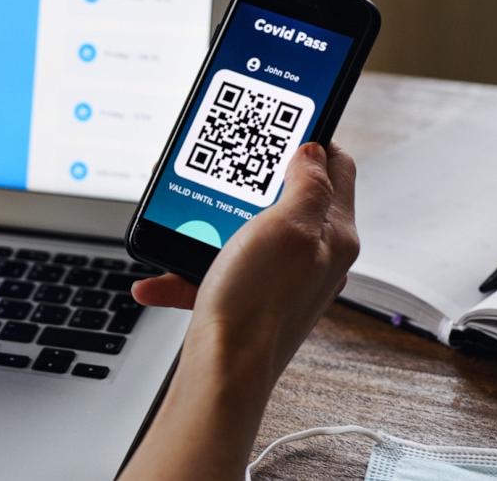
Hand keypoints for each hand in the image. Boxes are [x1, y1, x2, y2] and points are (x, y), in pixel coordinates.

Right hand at [134, 142, 359, 385]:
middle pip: (288, 194)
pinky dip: (188, 266)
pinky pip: (217, 267)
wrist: (223, 373)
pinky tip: (159, 276)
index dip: (311, 137)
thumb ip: (307, 184)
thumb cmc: (255, 306)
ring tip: (181, 219)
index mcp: (333, 234)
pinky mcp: (250, 296)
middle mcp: (313, 255)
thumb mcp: (286, 227)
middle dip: (248, 180)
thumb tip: (313, 151)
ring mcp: (282, 277)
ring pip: (245, 229)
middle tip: (222, 168)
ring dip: (209, 221)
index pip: (337, 166)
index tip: (279, 122)